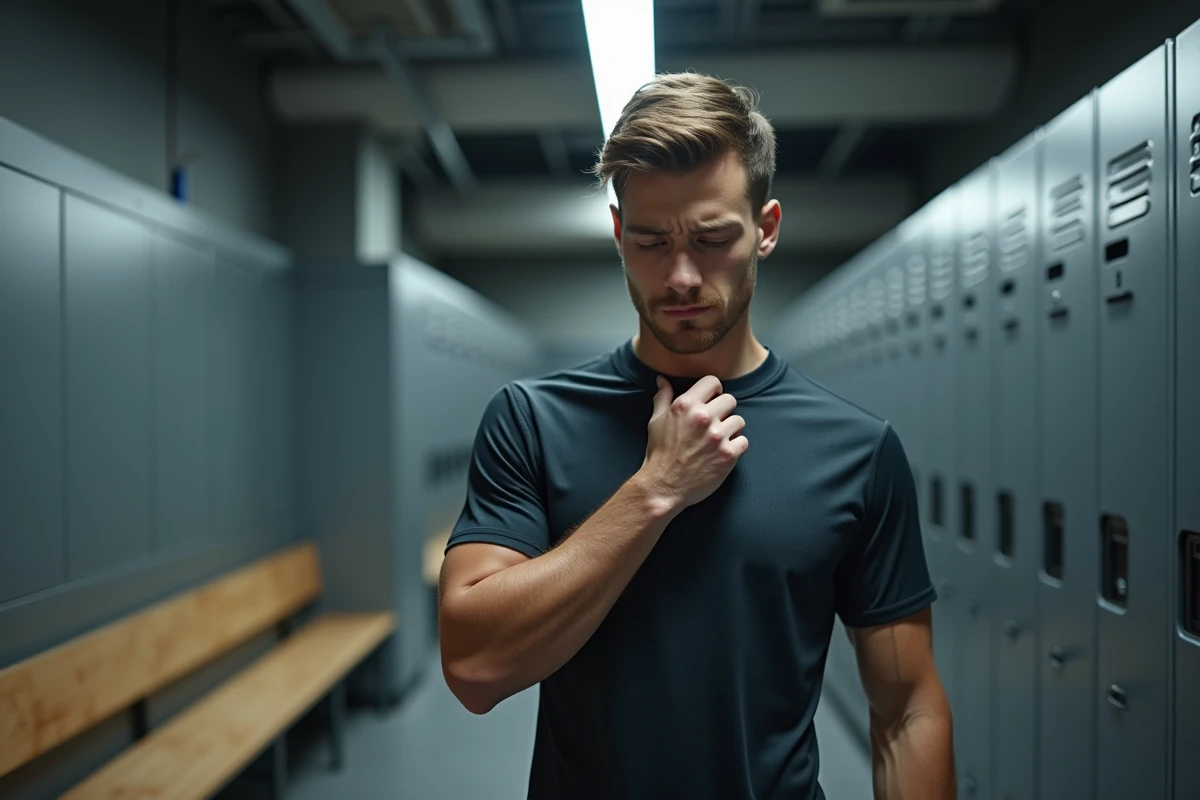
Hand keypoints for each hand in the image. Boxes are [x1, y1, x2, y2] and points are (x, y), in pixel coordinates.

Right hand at [639, 375, 748, 509]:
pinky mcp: (728, 455)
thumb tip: (662, 379)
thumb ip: (663, 397)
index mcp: (685, 405)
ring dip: (731, 429)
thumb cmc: (659, 453)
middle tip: (715, 423)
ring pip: (739, 421)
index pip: (712, 382)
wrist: (663, 486)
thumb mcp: (655, 421)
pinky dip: (736, 447)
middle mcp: (703, 417)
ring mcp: (717, 436)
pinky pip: (743, 441)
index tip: (712, 400)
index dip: (714, 391)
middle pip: (730, 400)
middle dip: (724, 410)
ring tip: (718, 440)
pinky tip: (722, 452)